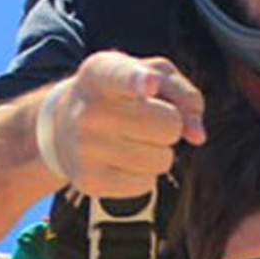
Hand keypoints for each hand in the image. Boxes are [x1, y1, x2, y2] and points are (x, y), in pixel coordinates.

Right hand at [46, 51, 205, 197]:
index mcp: (101, 73)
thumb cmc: (120, 95)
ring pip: (162, 159)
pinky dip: (142, 174)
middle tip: (145, 118)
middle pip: (169, 124)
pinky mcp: (88, 180)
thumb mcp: (150, 75)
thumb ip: (183, 94)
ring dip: (158, 152)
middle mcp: (89, 109)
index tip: (148, 84)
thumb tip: (197, 136)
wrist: (62, 124)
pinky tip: (120, 160)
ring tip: (130, 139)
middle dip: (169, 124)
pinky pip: (146, 185)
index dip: (138, 80)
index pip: (122, 77)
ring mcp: (85, 147)